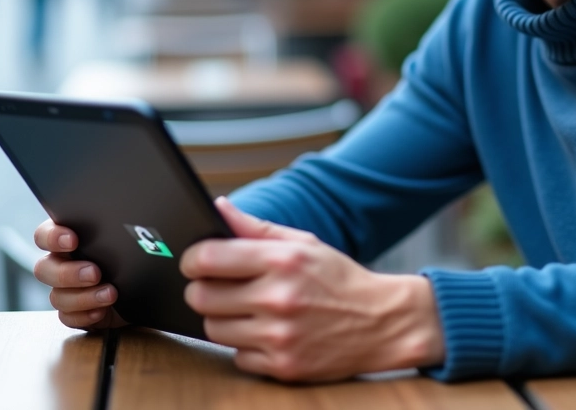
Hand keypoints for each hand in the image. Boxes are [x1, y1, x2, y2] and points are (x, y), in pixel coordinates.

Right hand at [33, 220, 126, 330]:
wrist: (148, 286)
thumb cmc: (135, 252)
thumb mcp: (128, 235)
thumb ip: (120, 224)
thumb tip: (132, 211)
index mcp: (68, 240)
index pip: (44, 235)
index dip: (52, 237)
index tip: (72, 240)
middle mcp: (62, 264)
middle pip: (44, 269)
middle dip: (67, 273)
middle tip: (95, 273)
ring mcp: (67, 290)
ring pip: (57, 297)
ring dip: (83, 297)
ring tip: (111, 293)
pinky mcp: (76, 312)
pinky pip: (68, 318)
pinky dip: (85, 315)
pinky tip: (102, 311)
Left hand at [181, 198, 444, 381]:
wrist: (382, 323)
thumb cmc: (338, 279)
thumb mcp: (304, 243)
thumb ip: (256, 228)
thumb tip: (217, 207)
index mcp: (283, 261)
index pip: (208, 258)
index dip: (193, 259)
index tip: (196, 262)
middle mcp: (279, 298)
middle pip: (202, 297)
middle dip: (204, 290)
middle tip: (219, 287)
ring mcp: (280, 336)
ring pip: (214, 329)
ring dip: (222, 319)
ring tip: (246, 310)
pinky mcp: (284, 367)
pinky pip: (237, 357)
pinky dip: (245, 347)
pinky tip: (265, 333)